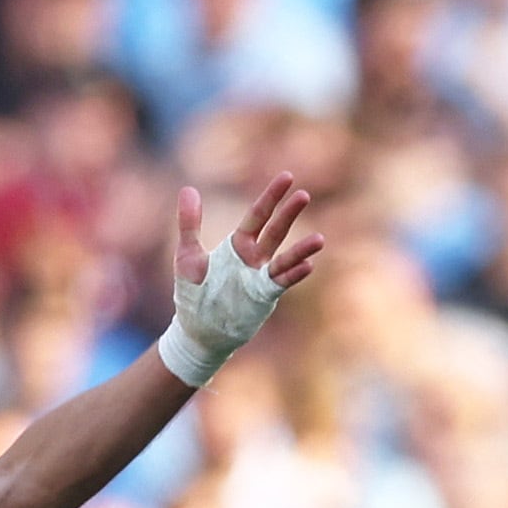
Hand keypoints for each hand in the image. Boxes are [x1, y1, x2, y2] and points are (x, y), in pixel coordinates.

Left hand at [184, 173, 324, 293]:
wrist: (198, 330)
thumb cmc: (193, 294)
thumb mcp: (188, 254)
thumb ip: (189, 223)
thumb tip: (188, 189)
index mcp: (238, 244)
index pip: (258, 215)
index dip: (272, 196)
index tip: (288, 177)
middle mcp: (254, 259)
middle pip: (276, 231)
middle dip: (289, 214)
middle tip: (304, 195)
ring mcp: (260, 278)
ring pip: (285, 259)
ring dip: (302, 250)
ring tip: (320, 239)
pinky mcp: (263, 297)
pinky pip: (280, 283)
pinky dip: (294, 275)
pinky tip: (308, 266)